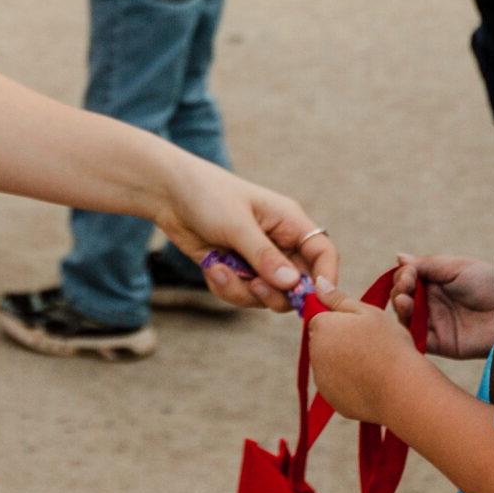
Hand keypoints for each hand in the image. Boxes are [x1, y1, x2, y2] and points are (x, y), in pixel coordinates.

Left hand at [157, 156, 339, 311]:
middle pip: (298, 286)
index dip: (326, 277)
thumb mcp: (236, 224)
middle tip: (254, 285)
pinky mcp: (237, 271)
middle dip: (275, 293)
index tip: (314, 298)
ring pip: (268, 296)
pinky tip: (210, 265)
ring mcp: (258, 259)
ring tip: (219, 269)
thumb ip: (264, 255)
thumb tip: (292, 284)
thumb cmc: (206, 195)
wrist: (167, 193)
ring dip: (243, 290)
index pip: (323, 253)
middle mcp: (279, 243)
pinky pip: (242, 294)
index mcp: (289, 222)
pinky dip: (226, 287)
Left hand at [306, 283, 421, 424]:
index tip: (361, 327)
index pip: (319, 317)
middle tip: (369, 345)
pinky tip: (370, 381)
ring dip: (342, 361)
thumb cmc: (389, 346)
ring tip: (372, 364)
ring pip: (328, 363)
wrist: (403, 391)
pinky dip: (348, 382)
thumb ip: (338, 298)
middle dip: (339, 340)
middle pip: (322, 341)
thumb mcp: (368, 313)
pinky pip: (336, 385)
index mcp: (322, 327)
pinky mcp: (331, 398)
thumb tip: (317, 284)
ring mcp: (321, 378)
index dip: (340, 319)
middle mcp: (315, 353)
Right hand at [388, 254, 493, 360]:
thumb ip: (427, 265)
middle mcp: (432, 304)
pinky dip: (408, 331)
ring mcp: (435, 325)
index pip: (407, 280)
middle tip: (406, 287)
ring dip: (400, 309)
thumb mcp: (457, 267)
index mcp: (434, 284)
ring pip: (405, 320)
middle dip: (398, 291)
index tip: (410, 273)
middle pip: (402, 299)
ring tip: (404, 302)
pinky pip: (418, 340)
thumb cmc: (488, 282)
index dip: (403, 276)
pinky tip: (408, 318)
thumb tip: (398, 257)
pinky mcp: (442, 345)